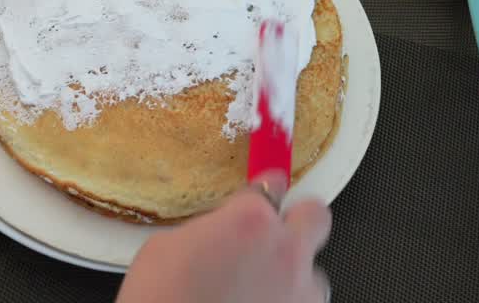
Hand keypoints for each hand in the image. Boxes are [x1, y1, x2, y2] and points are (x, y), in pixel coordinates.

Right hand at [117, 174, 331, 302]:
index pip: (270, 187)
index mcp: (250, 221)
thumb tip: (217, 233)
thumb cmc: (162, 301)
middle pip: (315, 216)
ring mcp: (300, 293)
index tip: (265, 190)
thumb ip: (209, 230)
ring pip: (315, 272)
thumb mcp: (168, 246)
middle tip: (278, 230)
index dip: (265, 189)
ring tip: (261, 291)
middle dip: (299, 220)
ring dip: (293, 276)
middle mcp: (285, 252)